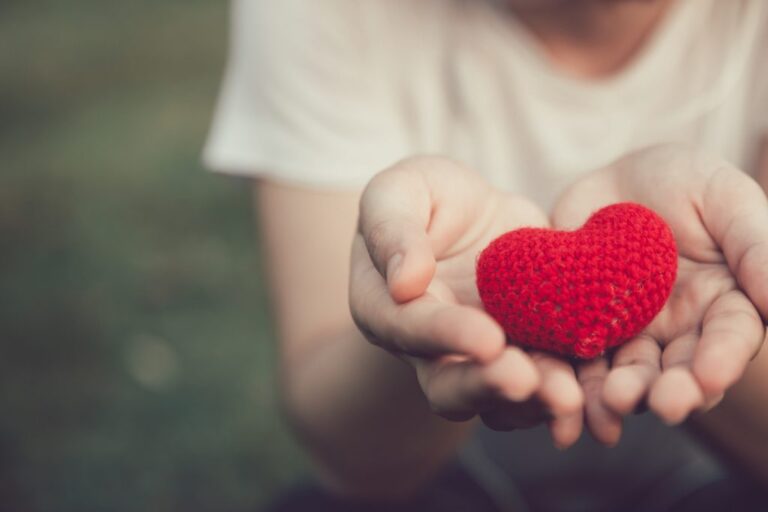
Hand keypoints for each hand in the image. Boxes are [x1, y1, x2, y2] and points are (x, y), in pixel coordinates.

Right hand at [350, 156, 584, 447]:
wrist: (469, 215)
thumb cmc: (422, 198)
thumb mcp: (397, 192)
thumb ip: (392, 229)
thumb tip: (404, 283)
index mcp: (386, 307)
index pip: (410, 328)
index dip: (446, 336)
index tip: (488, 339)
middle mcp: (427, 348)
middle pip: (449, 385)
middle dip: (489, 387)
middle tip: (527, 382)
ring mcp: (476, 359)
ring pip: (498, 399)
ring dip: (533, 402)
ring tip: (569, 397)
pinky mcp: (522, 353)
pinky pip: (542, 383)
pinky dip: (567, 390)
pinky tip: (594, 387)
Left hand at [552, 144, 767, 443]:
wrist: (613, 180)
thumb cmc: (682, 181)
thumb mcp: (725, 198)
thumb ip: (756, 246)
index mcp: (725, 303)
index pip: (730, 338)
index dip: (721, 360)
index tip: (708, 377)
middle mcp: (680, 330)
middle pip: (678, 369)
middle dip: (672, 390)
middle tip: (663, 405)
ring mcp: (629, 333)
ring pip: (627, 373)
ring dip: (620, 395)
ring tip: (611, 403)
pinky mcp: (582, 328)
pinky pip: (576, 359)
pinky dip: (572, 382)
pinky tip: (563, 398)